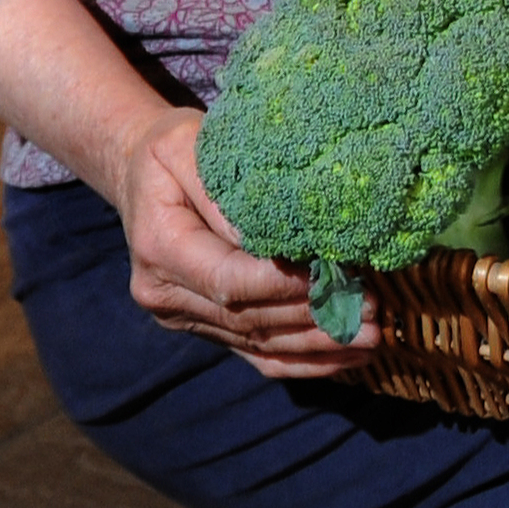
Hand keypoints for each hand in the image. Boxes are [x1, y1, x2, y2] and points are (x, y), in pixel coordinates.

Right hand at [115, 109, 378, 379]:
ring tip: (370, 338)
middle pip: (249, 318)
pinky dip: (301, 360)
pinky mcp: (205, 326)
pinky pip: (255, 353)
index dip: (282, 285)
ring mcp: (183, 317)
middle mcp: (166, 294)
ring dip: (317, 345)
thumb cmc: (171, 150)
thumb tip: (271, 233)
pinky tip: (344, 359)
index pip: (229, 280)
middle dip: (313, 318)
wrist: (139, 175)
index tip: (332, 277)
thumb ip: (222, 192)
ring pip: (257, 342)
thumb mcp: (186, 147)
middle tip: (369, 311)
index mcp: (160, 248)